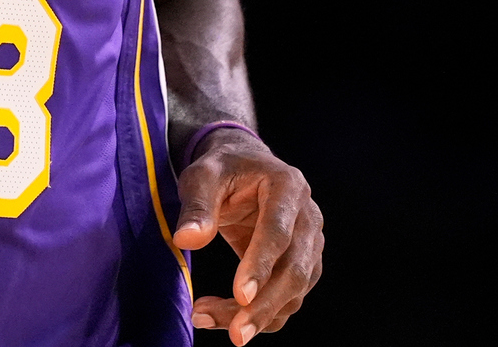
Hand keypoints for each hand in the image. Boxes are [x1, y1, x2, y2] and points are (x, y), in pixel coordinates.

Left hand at [173, 130, 323, 340]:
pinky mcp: (303, 264)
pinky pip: (287, 299)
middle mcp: (308, 216)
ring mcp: (310, 243)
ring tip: (207, 319)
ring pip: (293, 291)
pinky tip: (223, 318)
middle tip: (235, 334)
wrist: (243, 167)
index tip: (240, 296)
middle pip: (295, 269)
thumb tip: (186, 240)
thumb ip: (196, 206)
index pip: (279, 231)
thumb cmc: (222, 169)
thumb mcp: (202, 176)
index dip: (261, 264)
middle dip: (265, 305)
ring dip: (258, 316)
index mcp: (287, 185)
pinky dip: (260, 316)